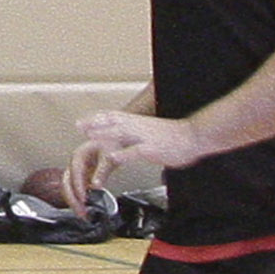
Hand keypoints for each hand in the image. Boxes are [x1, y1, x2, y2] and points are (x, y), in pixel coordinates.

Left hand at [70, 110, 198, 208]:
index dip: (98, 118)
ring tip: (90, 138)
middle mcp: (139, 126)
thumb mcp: (153, 132)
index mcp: (139, 122)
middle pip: (113, 121)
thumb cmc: (177, 136)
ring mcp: (145, 137)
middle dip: (95, 123)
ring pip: (120, 133)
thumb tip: (130, 139)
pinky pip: (134, 151)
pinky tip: (112, 157)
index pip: (114, 116)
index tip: (84, 121)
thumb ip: (139, 134)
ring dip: (103, 135)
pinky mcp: (152, 149)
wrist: (196, 136)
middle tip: (79, 126)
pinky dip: (122, 154)